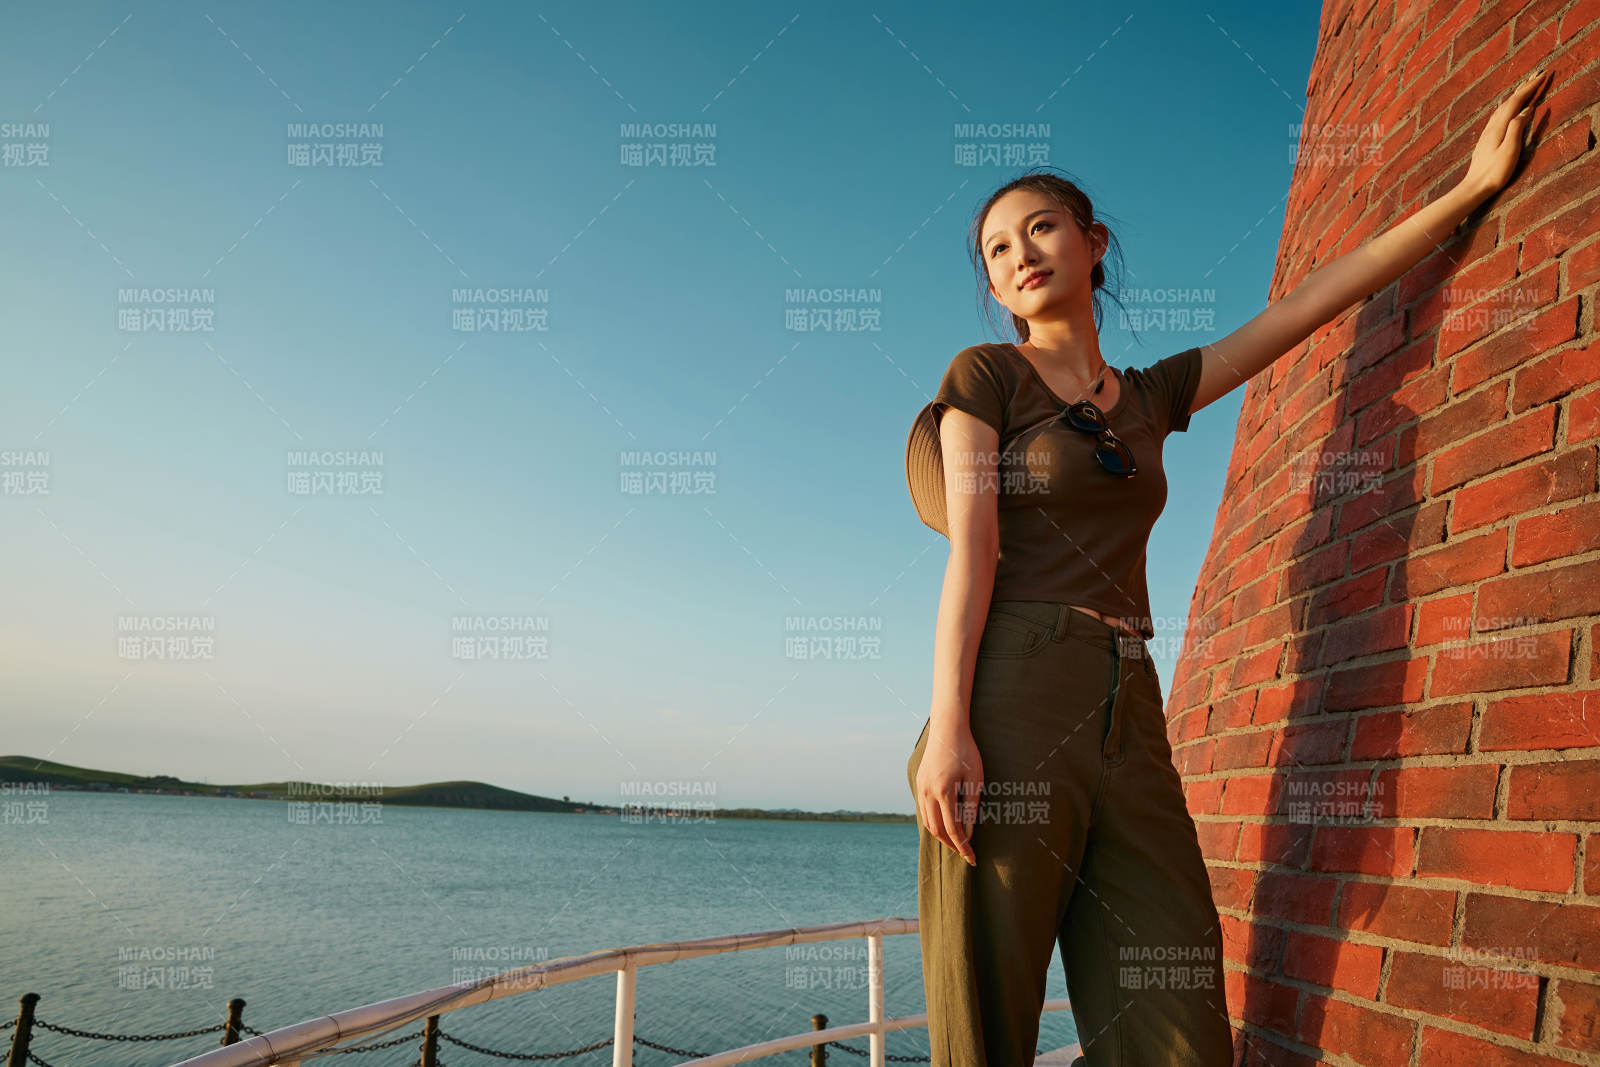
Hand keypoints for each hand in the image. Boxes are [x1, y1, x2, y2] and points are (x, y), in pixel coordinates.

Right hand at [914, 722, 982, 865]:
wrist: (947, 729)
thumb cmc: (966, 752)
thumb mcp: (975, 779)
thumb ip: (971, 807)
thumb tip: (968, 832)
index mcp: (943, 792)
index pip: (953, 830)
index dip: (963, 847)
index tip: (973, 859)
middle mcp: (928, 793)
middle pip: (937, 830)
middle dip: (952, 845)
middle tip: (966, 853)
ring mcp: (920, 788)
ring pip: (928, 822)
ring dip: (942, 835)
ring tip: (957, 840)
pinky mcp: (919, 783)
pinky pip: (924, 810)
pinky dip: (934, 822)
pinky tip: (946, 823)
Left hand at [1461, 69, 1552, 198]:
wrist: (1474, 187)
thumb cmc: (1494, 172)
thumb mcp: (1510, 150)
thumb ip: (1517, 128)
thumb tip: (1526, 109)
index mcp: (1499, 127)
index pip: (1516, 101)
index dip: (1530, 87)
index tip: (1543, 75)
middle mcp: (1491, 127)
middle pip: (1509, 101)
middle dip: (1524, 87)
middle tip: (1537, 75)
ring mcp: (1487, 133)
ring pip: (1502, 108)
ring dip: (1515, 95)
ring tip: (1525, 87)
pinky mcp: (1486, 140)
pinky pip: (1498, 116)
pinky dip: (1507, 106)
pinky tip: (1507, 109)